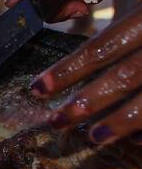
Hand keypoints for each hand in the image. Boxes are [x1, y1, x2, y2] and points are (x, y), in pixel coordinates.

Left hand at [33, 0, 141, 144]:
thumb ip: (132, 27)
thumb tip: (91, 60)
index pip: (103, 45)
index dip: (68, 69)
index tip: (36, 88)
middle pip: (125, 75)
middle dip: (87, 101)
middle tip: (55, 121)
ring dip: (122, 121)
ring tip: (93, 137)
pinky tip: (138, 140)